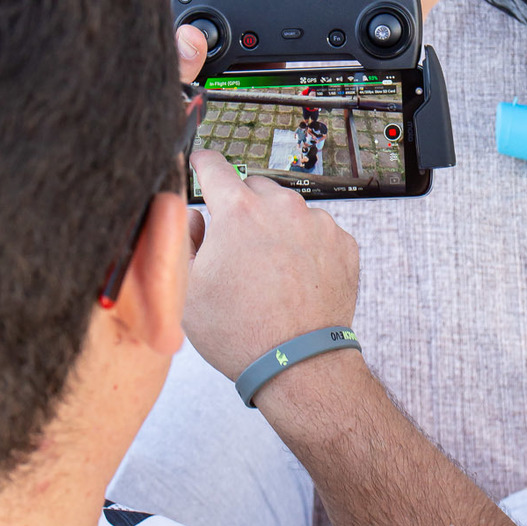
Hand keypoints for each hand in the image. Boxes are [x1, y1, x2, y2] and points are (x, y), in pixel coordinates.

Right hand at [181, 149, 358, 381]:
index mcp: (239, 212)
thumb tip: (194, 218)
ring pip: (289, 210)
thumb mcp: (187, 289)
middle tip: (235, 248)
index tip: (201, 162)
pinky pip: (317, 232)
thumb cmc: (239, 331)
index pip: (215, 167)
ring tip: (268, 272)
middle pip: (254, 189)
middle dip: (242, 209)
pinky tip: (294, 279)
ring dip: (276, 228)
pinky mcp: (344, 244)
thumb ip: (182, 240)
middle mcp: (283, 207)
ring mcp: (318, 224)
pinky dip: (305, 246)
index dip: (202, 164)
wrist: (298, 363)